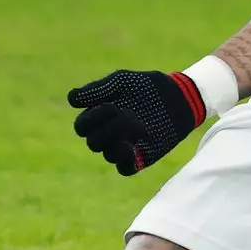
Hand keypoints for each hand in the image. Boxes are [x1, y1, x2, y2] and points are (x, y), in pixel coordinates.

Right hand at [68, 70, 206, 175]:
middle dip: (104, 129)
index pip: (82, 126)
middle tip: (122, 113)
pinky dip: (123, 161)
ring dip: (114, 142)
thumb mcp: (122, 81)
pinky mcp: (142, 156)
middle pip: (93, 142)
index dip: (90, 119)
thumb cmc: (148, 86)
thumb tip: (70, 99)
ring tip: (129, 127)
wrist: (179, 95)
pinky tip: (130, 146)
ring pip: (108, 154)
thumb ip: (97, 90)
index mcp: (101, 116)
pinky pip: (125, 168)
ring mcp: (126, 145)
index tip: (109, 105)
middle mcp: (110, 133)